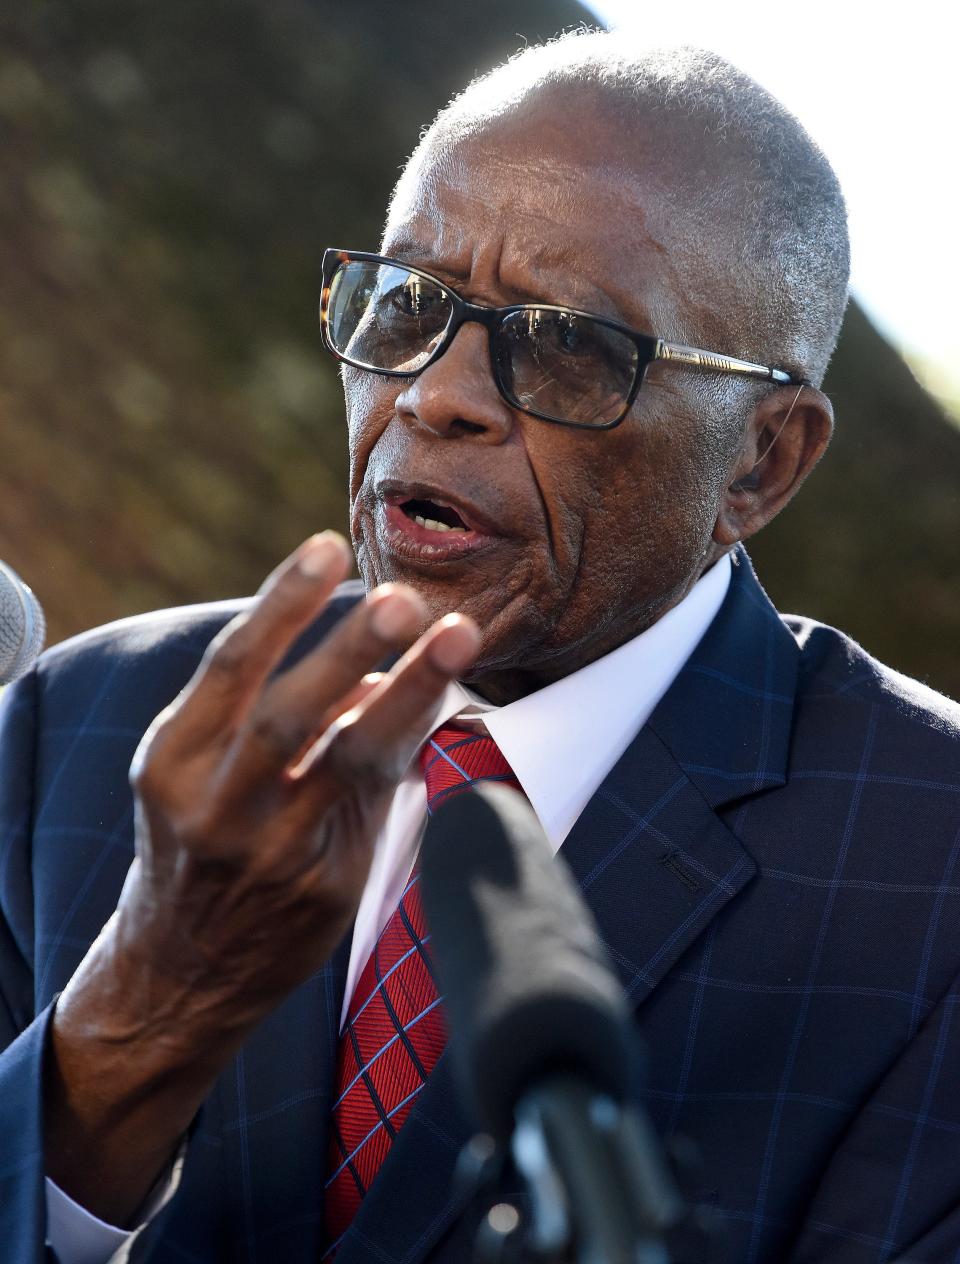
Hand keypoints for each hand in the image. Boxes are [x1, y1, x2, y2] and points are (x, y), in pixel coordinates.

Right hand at [116, 529, 478, 1029]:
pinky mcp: (329, 889)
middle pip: (288, 717)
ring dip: (410, 694)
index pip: (229, 669)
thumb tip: (377, 663)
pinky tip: (441, 696)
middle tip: (404, 599)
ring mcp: (275, 854)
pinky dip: (409, 741)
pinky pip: (381, 800)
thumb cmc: (196, 840)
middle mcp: (217, 807)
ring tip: (459, 637)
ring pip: (351, 762)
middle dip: (349, 651)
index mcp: (173, 762)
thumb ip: (275, 709)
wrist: (181, 973)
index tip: (326, 545)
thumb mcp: (200, 771)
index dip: (281, 604)